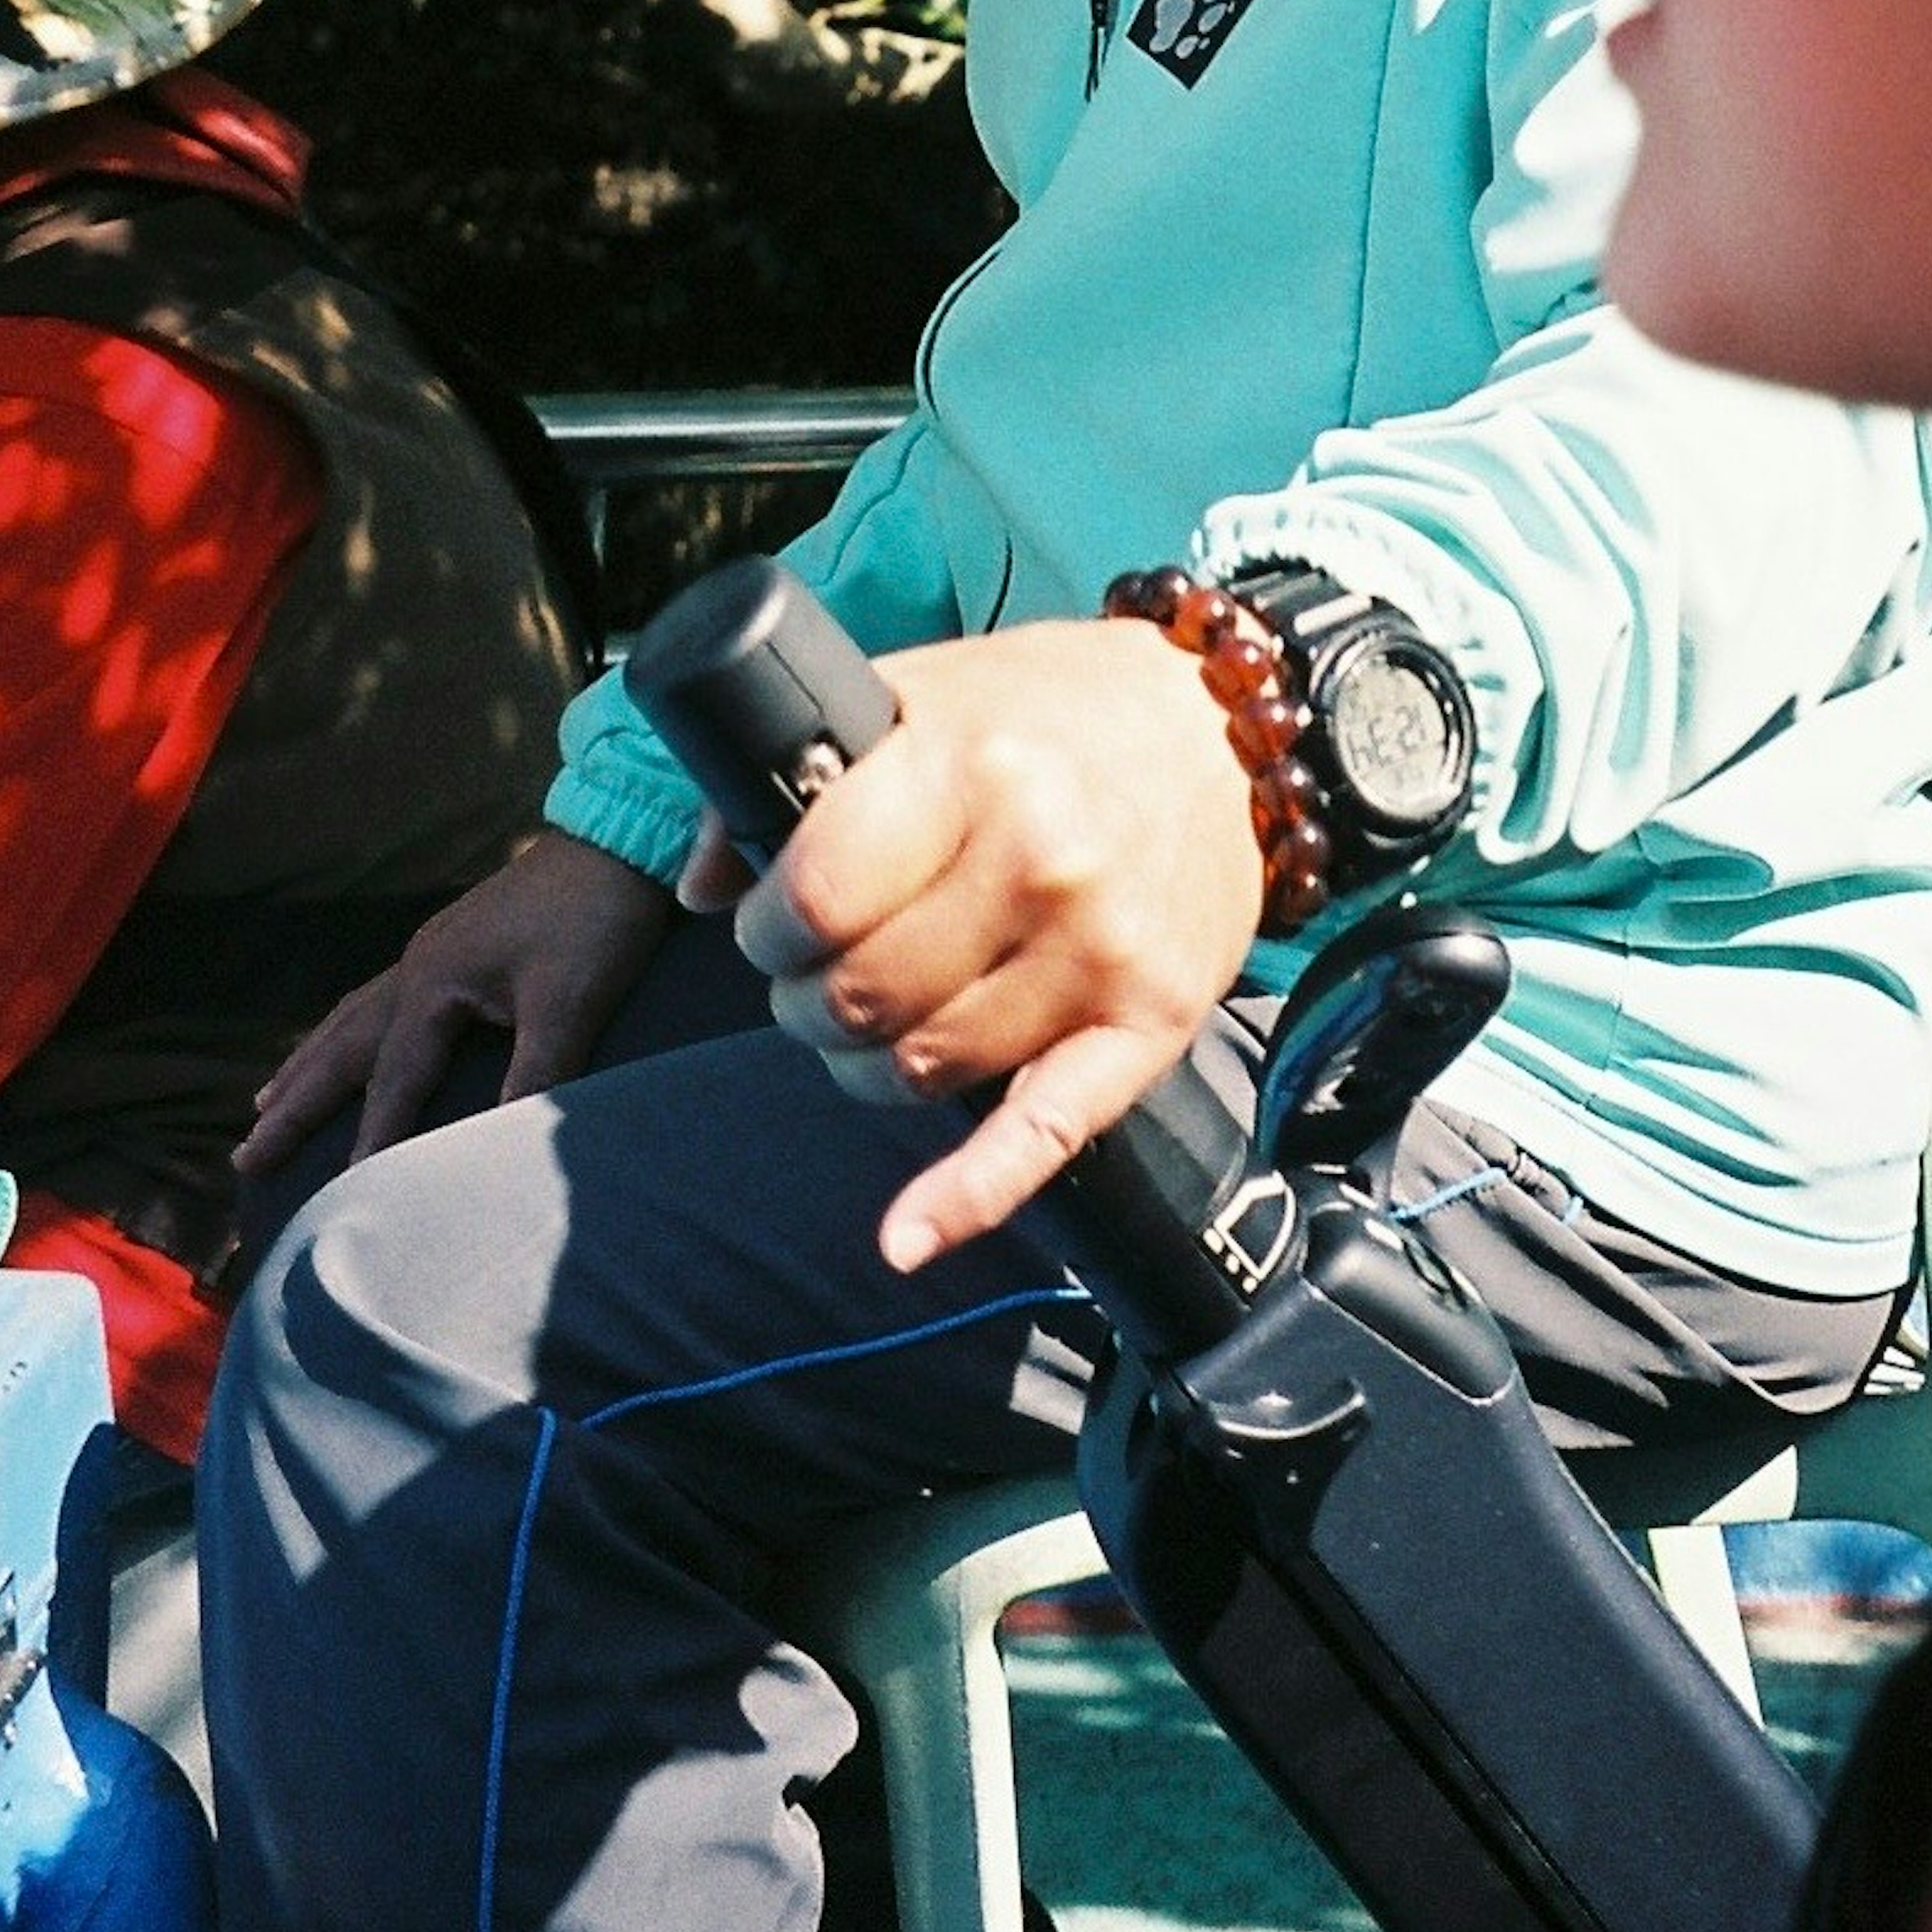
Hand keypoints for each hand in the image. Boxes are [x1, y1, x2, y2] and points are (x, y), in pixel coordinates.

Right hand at [233, 829, 677, 1173]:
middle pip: (343, 1048)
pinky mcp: (453, 943)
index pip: (393, 1081)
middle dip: (295, 1104)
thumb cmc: (595, 919)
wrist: (619, 836)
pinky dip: (347, 1029)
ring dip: (308, 1064)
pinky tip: (344, 1038)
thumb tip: (502, 1148)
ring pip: (352, 1019)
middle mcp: (416, 966)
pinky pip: (377, 999)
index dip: (370, 1140)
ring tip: (264, 1103)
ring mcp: (430, 950)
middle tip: (244, 1154)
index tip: (338, 1196)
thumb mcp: (570, 1001)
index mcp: (435, 982)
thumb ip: (535, 1074)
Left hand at [734, 615, 1261, 1270]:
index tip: (773, 926)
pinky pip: (1041, 1136)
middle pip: (861, 995)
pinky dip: (967, 1198)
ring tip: (872, 1023)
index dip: (768, 931)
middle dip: (808, 1001)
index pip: (816, 900)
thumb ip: (805, 769)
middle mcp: (1041, 862)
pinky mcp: (1149, 1022)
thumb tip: (709, 885)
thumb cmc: (1055, 710)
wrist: (1222, 730)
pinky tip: (906, 1238)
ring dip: (870, 1065)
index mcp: (973, 767)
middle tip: (817, 976)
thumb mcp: (924, 693)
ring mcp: (1099, 952)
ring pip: (925, 1069)